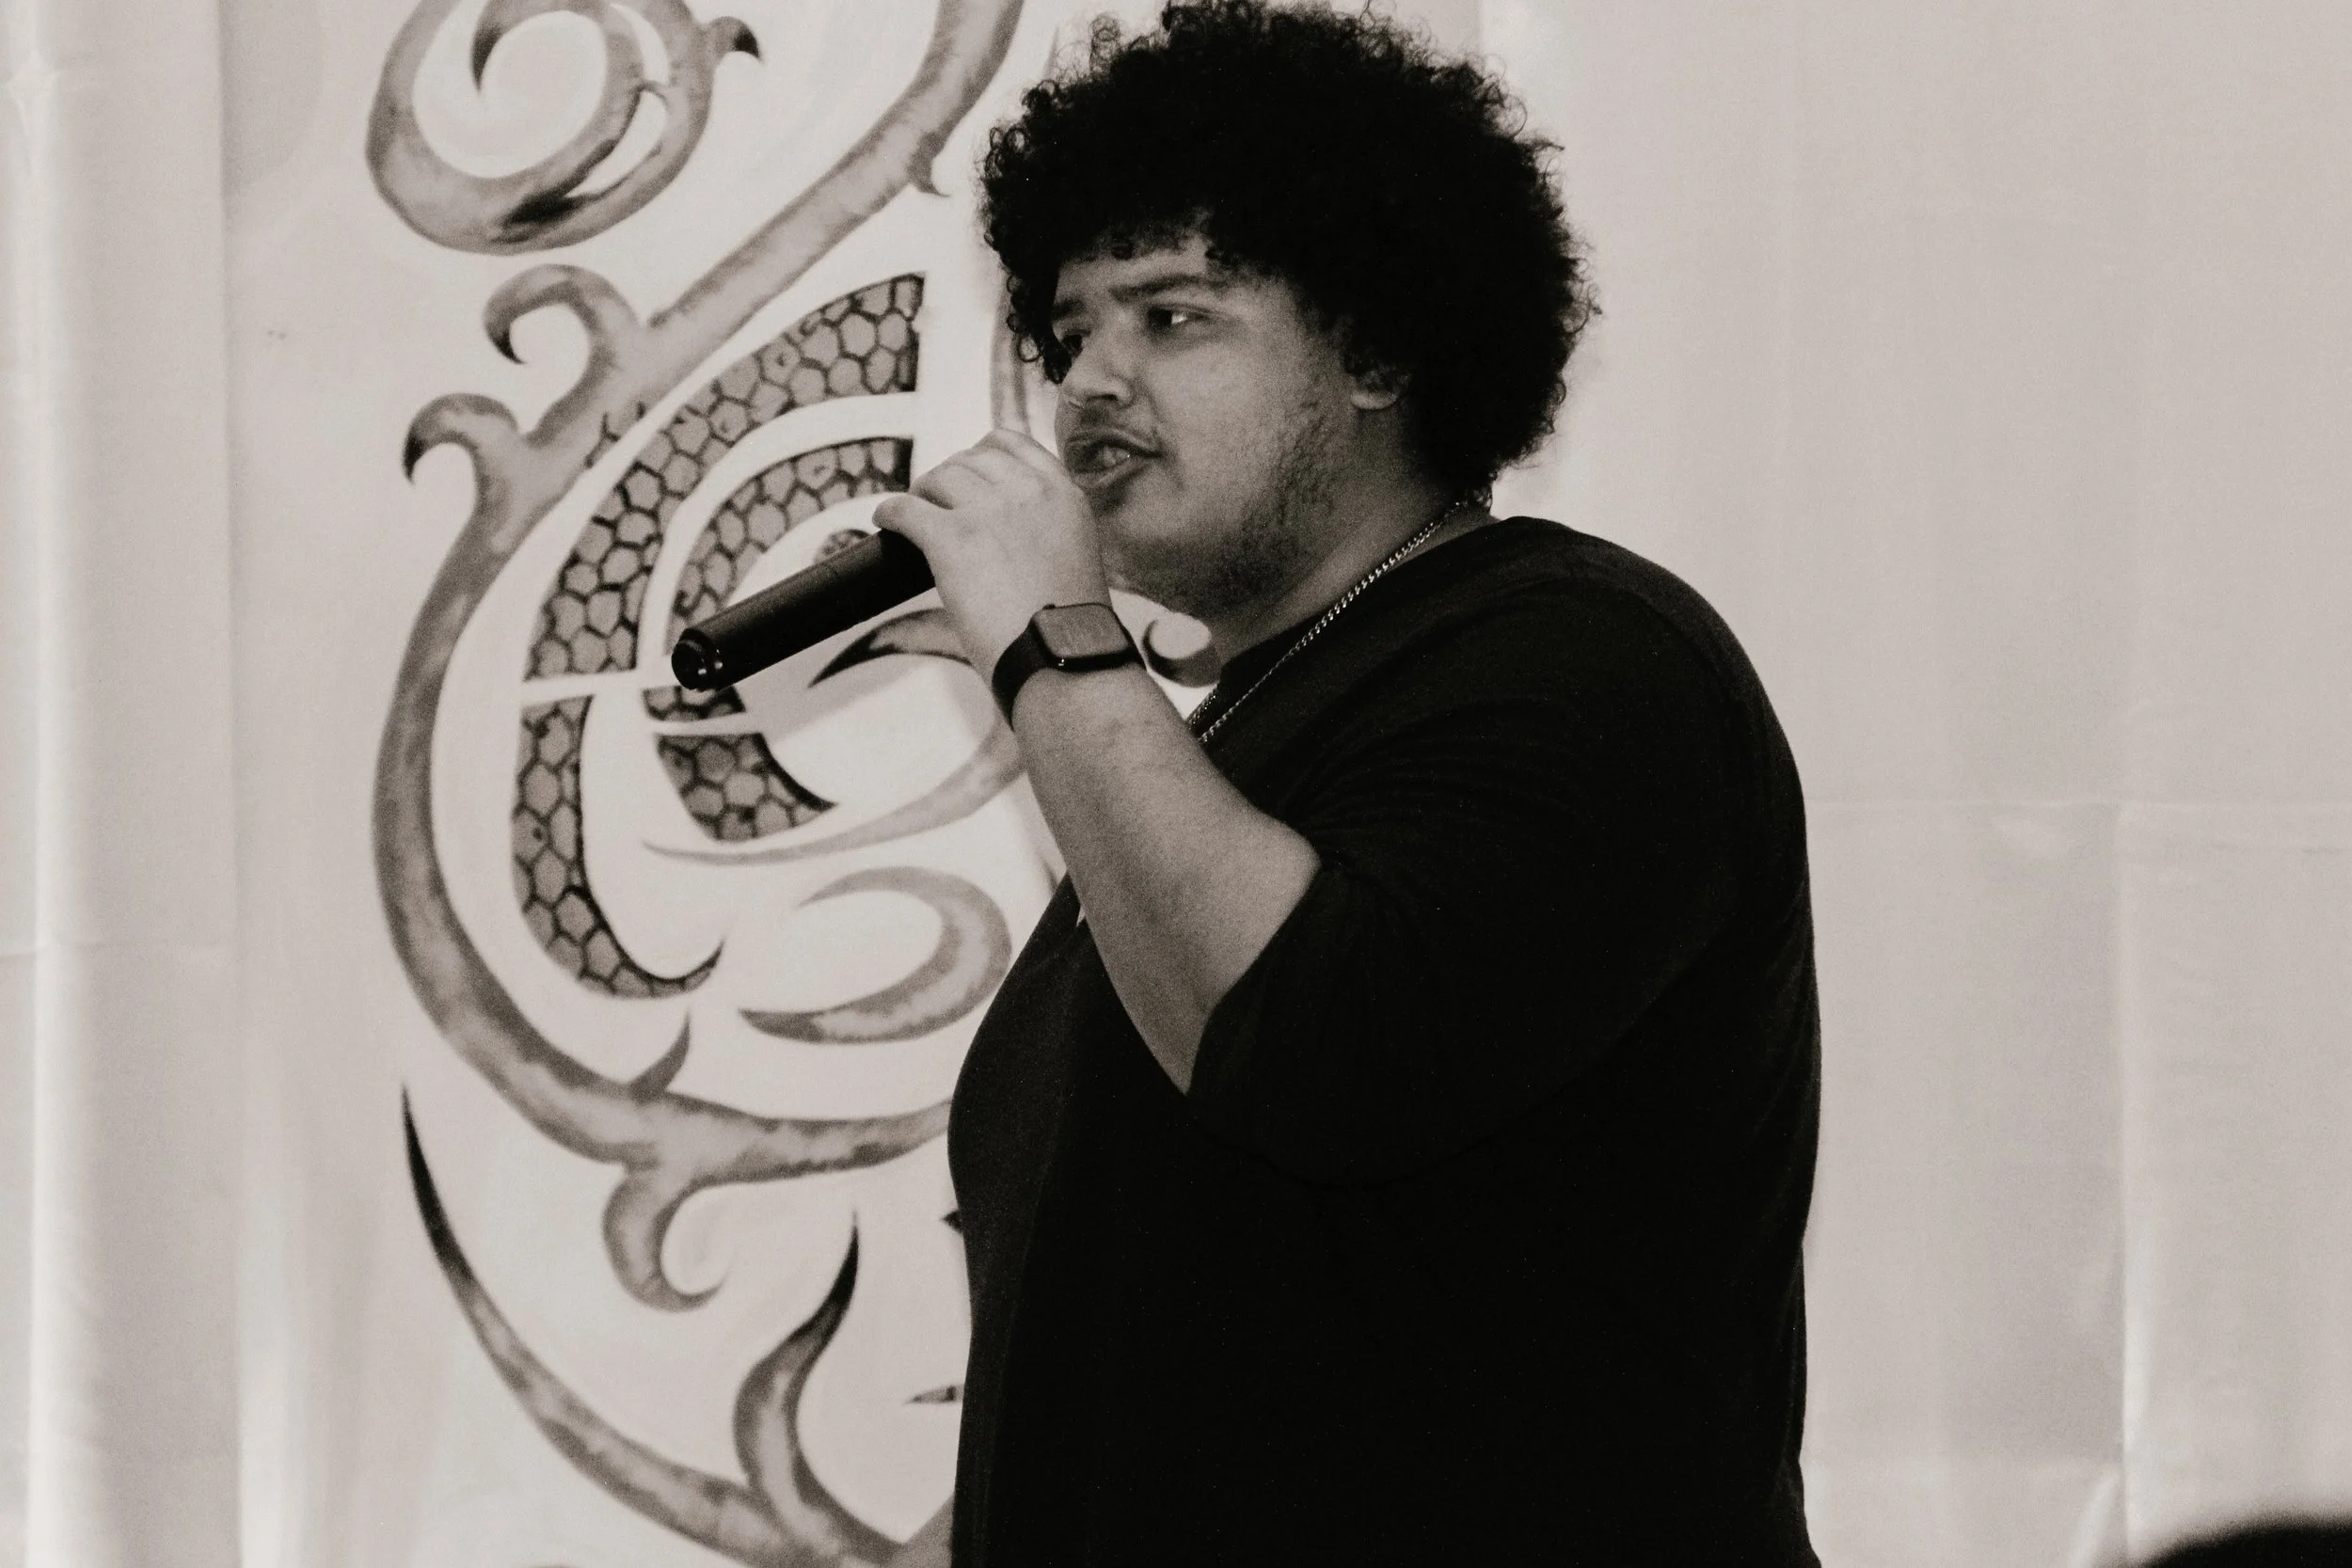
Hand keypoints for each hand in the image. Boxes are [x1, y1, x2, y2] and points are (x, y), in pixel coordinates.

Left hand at [872, 429, 1110, 672]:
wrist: (1062, 657)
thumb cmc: (1070, 627)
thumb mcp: (1077, 554)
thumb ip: (1048, 526)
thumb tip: (1008, 530)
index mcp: (1063, 496)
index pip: (1013, 444)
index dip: (981, 454)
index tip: (969, 471)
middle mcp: (1028, 493)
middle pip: (969, 460)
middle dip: (949, 478)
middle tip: (936, 503)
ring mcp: (989, 511)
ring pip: (938, 478)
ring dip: (922, 494)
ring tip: (915, 516)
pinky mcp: (953, 537)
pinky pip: (906, 508)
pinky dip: (890, 512)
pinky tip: (885, 521)